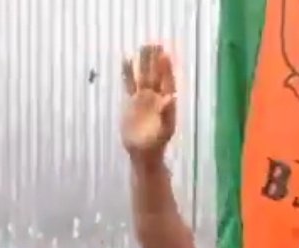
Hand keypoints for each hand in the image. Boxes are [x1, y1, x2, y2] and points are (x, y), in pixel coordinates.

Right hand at [121, 44, 176, 160]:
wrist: (143, 153)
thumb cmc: (157, 144)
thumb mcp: (164, 130)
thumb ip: (168, 113)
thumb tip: (172, 97)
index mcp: (165, 102)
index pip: (166, 81)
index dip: (166, 68)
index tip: (164, 54)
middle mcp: (155, 97)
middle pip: (155, 75)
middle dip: (155, 60)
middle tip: (154, 44)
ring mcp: (143, 99)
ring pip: (142, 76)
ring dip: (143, 62)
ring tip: (143, 46)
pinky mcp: (132, 102)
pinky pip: (129, 84)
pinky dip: (127, 73)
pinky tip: (126, 60)